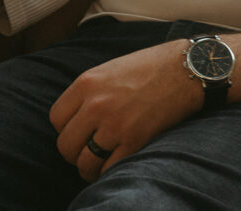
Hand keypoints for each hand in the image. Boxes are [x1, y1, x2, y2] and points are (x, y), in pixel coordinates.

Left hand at [49, 42, 202, 181]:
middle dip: (74, 152)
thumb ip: (88, 92)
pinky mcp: (134, 141)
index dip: (65, 129)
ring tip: (97, 164)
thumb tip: (75, 117)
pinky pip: (109, 169)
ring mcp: (114, 125)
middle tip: (85, 151)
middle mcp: (95, 105)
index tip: (77, 131)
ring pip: (84, 162)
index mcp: (86, 83)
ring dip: (88, 168)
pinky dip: (108, 173)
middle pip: (66, 144)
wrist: (184, 69)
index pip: (56, 119)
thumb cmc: (148, 67)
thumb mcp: (108, 70)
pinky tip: (114, 165)